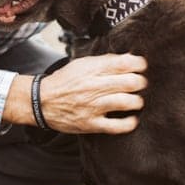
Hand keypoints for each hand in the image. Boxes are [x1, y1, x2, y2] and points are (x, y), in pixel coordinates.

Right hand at [3, 53, 147, 135]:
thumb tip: (129, 58)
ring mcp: (93, 106)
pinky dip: (129, 123)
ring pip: (126, 102)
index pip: (124, 63)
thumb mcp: (81, 64)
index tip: (143, 66)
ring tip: (137, 101)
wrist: (42, 101)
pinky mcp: (91, 124)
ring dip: (137, 101)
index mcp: (92, 69)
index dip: (140, 64)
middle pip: (130, 82)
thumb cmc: (65, 81)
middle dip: (141, 82)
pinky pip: (117, 126)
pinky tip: (132, 119)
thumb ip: (104, 61)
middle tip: (141, 84)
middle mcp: (94, 86)